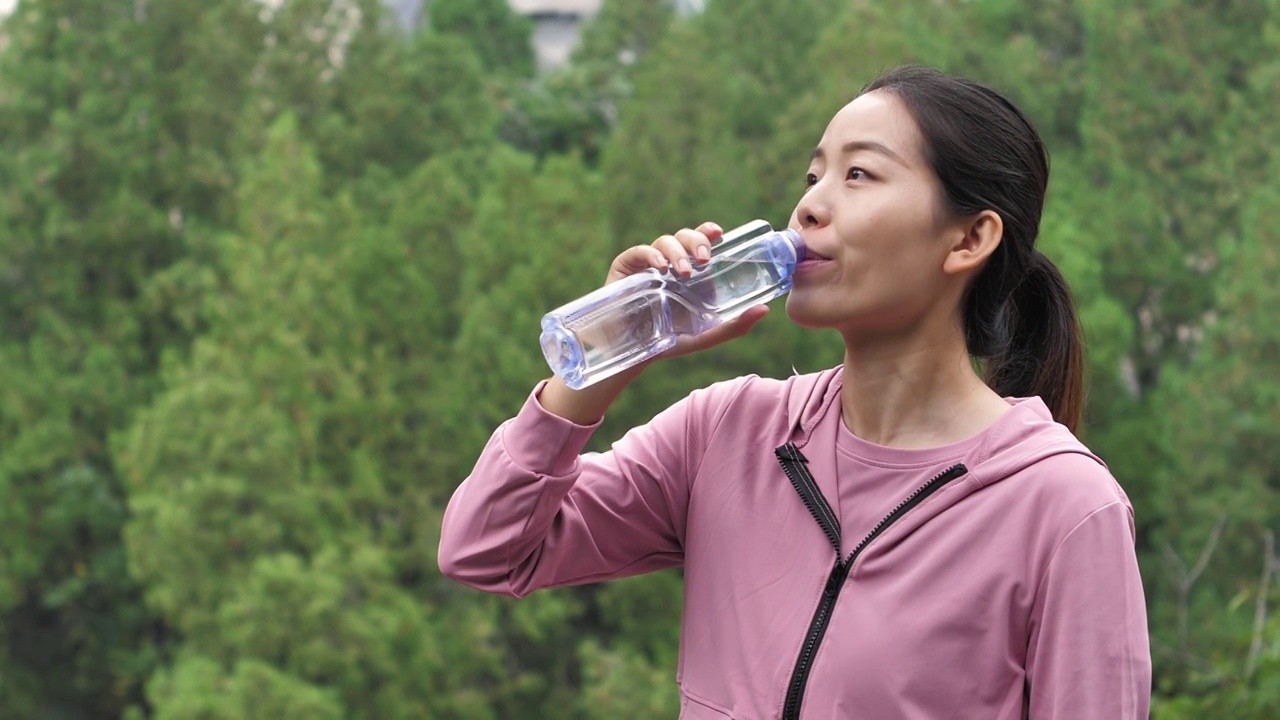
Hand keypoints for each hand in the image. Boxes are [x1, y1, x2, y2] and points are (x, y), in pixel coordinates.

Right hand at [539, 221, 769, 422]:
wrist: (632, 354)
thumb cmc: (668, 341)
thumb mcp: (705, 335)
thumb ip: (734, 325)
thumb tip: (765, 309)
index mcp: (690, 271)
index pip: (701, 241)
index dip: (708, 231)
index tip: (719, 233)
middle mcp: (669, 262)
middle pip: (684, 236)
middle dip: (696, 241)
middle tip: (704, 259)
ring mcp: (647, 264)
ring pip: (664, 241)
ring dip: (677, 252)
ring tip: (684, 273)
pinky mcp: (626, 268)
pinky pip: (639, 251)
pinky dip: (651, 255)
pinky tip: (660, 268)